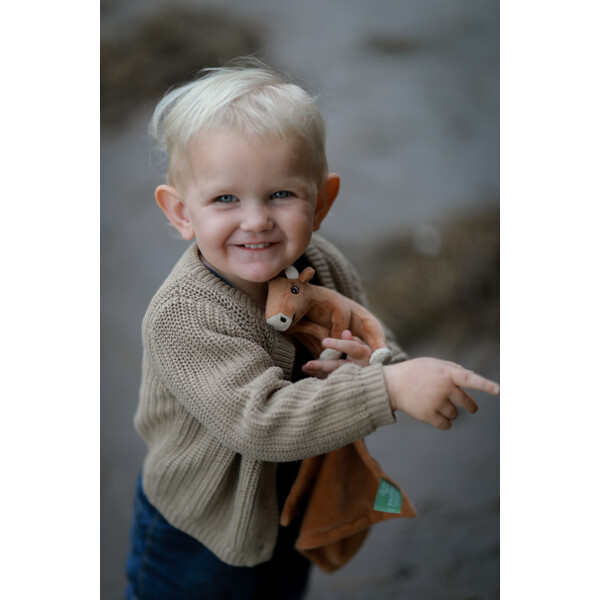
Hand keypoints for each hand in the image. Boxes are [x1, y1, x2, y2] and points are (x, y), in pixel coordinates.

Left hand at [301, 330, 371, 378]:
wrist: (376, 380)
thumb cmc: (365, 356)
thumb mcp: (362, 346)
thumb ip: (352, 340)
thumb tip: (344, 332)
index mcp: (364, 355)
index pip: (352, 348)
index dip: (338, 344)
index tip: (324, 341)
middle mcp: (358, 368)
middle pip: (339, 366)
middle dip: (323, 366)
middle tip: (308, 364)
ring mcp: (352, 378)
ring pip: (333, 376)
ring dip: (317, 372)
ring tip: (304, 368)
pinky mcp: (346, 385)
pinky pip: (331, 382)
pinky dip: (320, 378)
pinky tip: (309, 373)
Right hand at [383, 357, 498, 429]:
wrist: (391, 385)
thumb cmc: (414, 372)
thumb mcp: (432, 363)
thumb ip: (453, 368)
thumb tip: (473, 376)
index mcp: (446, 373)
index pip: (470, 379)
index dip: (485, 385)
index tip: (499, 391)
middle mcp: (443, 387)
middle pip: (467, 403)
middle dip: (470, 406)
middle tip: (472, 408)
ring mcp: (435, 401)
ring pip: (455, 414)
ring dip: (450, 412)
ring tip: (435, 404)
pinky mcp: (427, 414)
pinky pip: (446, 425)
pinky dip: (444, 423)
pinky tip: (435, 415)